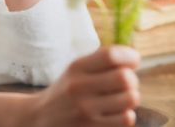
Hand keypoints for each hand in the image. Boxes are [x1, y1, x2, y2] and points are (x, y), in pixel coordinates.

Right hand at [24, 46, 140, 126]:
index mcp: (77, 68)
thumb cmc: (67, 91)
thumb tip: (135, 59)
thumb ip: (101, 60)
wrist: (39, 119)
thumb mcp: (76, 69)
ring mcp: (85, 111)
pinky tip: (118, 112)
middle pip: (124, 78)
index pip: (111, 56)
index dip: (130, 56)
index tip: (134, 61)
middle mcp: (79, 88)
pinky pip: (126, 119)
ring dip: (132, 97)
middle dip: (133, 79)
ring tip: (123, 97)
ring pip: (130, 99)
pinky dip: (127, 114)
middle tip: (127, 83)